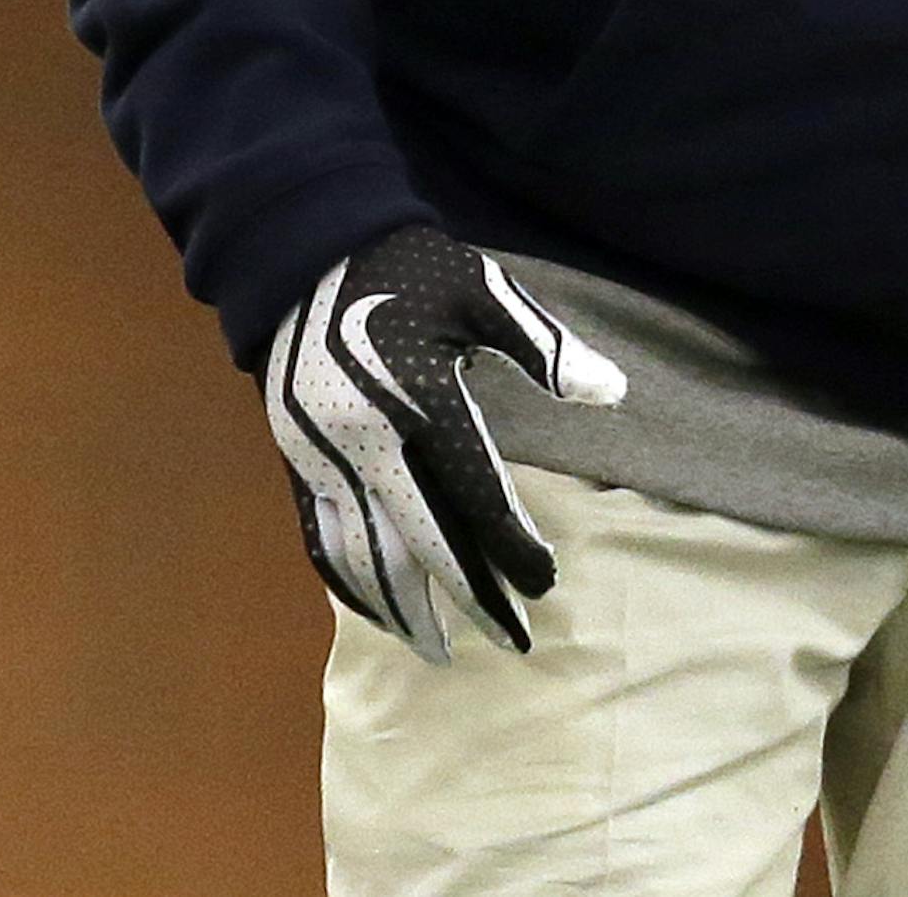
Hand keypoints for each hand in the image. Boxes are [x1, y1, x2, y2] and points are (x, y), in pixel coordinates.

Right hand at [263, 223, 626, 661]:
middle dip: (470, 599)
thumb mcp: (482, 288)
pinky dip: (350, 587)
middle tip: (514, 644)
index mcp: (421, 396)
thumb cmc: (408, 270)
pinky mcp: (295, 463)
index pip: (476, 495)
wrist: (305, 256)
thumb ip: (544, 346)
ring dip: (404, 611)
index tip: (546, 583)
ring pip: (364, 556)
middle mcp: (367, 439)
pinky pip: (320, 542)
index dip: (512, 546)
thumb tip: (612, 394)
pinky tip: (379, 611)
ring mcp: (323, 457)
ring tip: (442, 651)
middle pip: (422, 542)